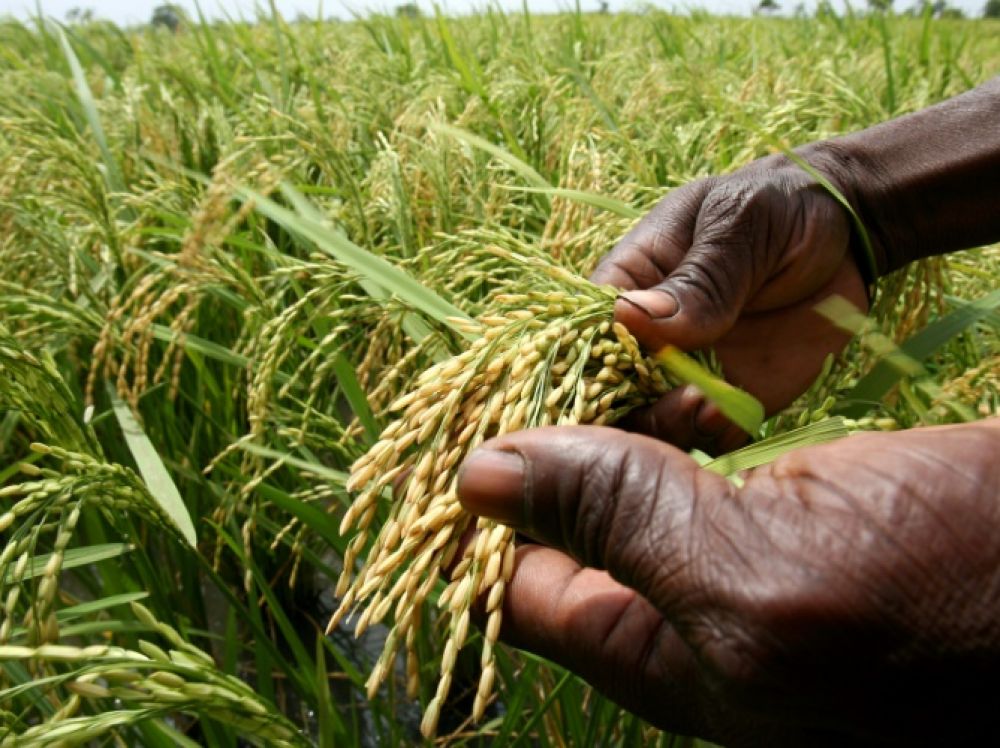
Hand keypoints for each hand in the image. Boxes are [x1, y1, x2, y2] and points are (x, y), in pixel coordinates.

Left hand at [458, 419, 999, 745]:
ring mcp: (738, 558)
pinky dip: (655, 413)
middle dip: (529, 459)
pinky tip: (642, 368)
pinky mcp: (781, 506)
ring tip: (554, 355)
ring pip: (627, 488)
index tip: (439, 437)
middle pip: (568, 536)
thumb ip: (620, 524)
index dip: (473, 519)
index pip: (521, 592)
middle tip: (497, 371)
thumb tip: (479, 476)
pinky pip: (686, 461)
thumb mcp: (762, 570)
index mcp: (667, 658)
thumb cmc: (948, 587)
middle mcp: (691, 616)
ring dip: (590, 424)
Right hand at [592, 155, 867, 450]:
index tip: (613, 379)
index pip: (584, 334)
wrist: (849, 231)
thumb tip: (633, 319)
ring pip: (651, 423)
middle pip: (608, 392)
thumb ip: (699, 276)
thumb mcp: (740, 225)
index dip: (583, 366)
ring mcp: (687, 373)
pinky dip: (712, 436)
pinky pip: (707, 435)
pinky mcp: (731, 399)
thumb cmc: (778, 207)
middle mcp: (646, 339)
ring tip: (707, 406)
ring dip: (668, 427)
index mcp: (627, 284)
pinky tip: (730, 415)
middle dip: (627, 410)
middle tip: (673, 399)